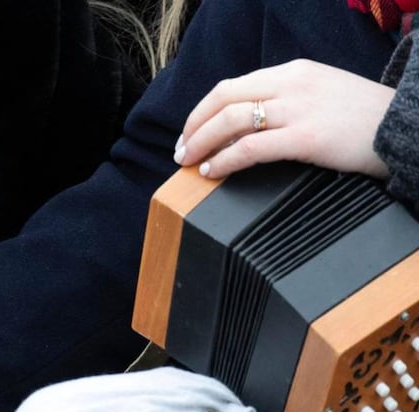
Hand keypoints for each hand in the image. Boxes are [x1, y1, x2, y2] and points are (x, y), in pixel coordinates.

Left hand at [174, 59, 393, 178]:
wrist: (405, 126)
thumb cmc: (364, 119)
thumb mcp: (321, 96)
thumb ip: (286, 103)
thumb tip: (245, 128)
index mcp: (294, 72)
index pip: (233, 86)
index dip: (203, 110)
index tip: (191, 131)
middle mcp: (291, 84)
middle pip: (223, 98)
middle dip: (194, 126)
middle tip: (182, 150)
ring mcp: (298, 109)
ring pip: (230, 120)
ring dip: (202, 143)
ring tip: (191, 162)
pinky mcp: (305, 136)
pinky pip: (250, 148)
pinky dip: (224, 160)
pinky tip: (213, 172)